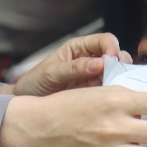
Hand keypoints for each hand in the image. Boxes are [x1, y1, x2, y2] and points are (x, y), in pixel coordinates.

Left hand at [0, 33, 131, 96]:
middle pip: (117, 56)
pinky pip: (111, 92)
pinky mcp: (96, 94)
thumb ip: (74, 68)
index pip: (105, 40)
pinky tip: (110, 102)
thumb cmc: (34, 84)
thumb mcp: (51, 74)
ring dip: (119, 82)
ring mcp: (95, 78)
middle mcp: (90, 60)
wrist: (27, 105)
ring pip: (117, 75)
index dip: (112, 48)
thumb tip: (99, 64)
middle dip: (120, 66)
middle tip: (114, 79)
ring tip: (111, 92)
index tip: (112, 61)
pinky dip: (114, 95)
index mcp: (79, 48)